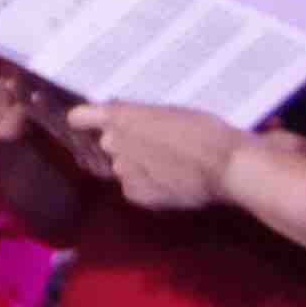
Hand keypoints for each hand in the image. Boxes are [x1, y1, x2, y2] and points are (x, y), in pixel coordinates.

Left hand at [72, 101, 234, 207]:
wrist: (225, 165)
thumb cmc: (204, 130)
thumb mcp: (168, 111)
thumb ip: (139, 116)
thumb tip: (125, 120)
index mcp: (120, 116)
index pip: (80, 118)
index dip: (85, 121)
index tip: (89, 123)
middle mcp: (113, 143)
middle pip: (106, 143)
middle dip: (123, 144)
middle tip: (153, 145)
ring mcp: (122, 171)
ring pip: (121, 166)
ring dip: (136, 165)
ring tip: (169, 164)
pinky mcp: (135, 194)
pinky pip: (132, 187)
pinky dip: (146, 185)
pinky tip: (170, 181)